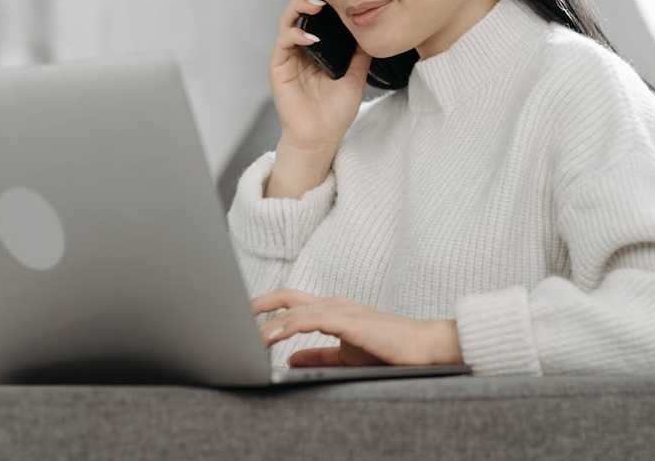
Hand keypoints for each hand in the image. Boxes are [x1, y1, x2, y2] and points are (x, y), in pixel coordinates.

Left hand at [250, 288, 463, 367]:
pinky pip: (310, 320)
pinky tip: (270, 338)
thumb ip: (318, 354)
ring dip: (267, 322)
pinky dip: (286, 327)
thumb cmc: (388, 348)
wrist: (422, 347)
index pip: (290, 301)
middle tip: (231, 315)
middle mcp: (333, 303)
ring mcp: (341, 309)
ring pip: (294, 310)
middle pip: (286, 296)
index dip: (265, 306)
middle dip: (257, 304)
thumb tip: (290, 358)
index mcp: (331, 309)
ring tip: (244, 335)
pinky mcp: (349, 320)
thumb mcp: (346, 354)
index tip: (242, 317)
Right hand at [269, 0, 371, 153]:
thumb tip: (372, 30)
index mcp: (317, 47)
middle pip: (300, 11)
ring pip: (288, 20)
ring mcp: (288, 56)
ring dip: (299, 8)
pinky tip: (310, 36)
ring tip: (316, 5)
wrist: (321, 137)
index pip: (317, 15)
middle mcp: (300, 47)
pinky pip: (283, 42)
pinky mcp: (279, 67)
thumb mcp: (357, 76)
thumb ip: (361, 53)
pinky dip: (295, 34)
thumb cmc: (334, 111)